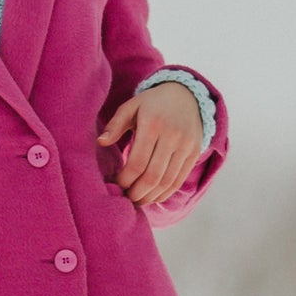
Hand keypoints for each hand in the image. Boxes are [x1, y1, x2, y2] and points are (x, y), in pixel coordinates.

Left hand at [95, 82, 207, 207]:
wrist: (186, 95)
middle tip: (125, 199)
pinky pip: (179, 180)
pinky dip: (165, 193)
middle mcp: (172, 136)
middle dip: (137, 193)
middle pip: (153, 176)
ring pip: (167, 182)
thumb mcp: (131, 106)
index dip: (125, 180)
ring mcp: (186, 146)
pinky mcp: (194, 153)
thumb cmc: (151, 103)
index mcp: (153, 124)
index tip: (116, 185)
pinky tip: (153, 196)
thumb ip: (115, 124)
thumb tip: (101, 142)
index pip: (137, 163)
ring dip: (150, 196)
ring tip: (137, 200)